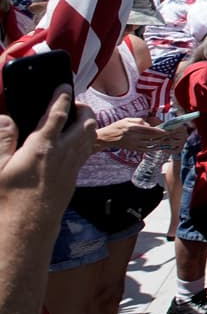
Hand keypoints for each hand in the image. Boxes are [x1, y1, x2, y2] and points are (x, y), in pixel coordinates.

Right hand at [0, 88, 95, 210]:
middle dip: (83, 107)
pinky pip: (86, 150)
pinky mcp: (74, 176)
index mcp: (43, 147)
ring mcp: (72, 165)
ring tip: (74, 118)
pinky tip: (73, 140)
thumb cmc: (9, 199)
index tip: (64, 85)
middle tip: (71, 103)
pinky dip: (84, 138)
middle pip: (86, 121)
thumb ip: (2, 139)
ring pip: (90, 135)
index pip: (58, 113)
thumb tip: (6, 118)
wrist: (27, 228)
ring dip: (86, 122)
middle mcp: (63, 153)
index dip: (62, 96)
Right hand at [97, 117, 175, 151]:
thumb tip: (150, 125)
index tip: (167, 131)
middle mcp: (135, 137)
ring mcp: (134, 144)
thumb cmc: (118, 126)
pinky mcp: (134, 149)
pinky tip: (158, 145)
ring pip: (151, 144)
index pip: (150, 130)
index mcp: (134, 128)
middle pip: (152, 138)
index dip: (160, 131)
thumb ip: (140, 121)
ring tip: (166, 139)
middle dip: (162, 136)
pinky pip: (146, 149)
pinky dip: (153, 148)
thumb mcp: (128, 119)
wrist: (108, 137)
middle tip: (170, 135)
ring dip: (159, 142)